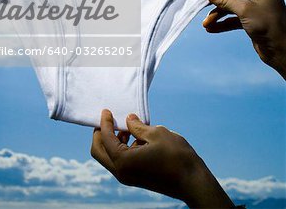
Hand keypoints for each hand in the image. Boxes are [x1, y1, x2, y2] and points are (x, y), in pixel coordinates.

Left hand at [91, 109, 234, 207]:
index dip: (105, 122)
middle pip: (99, 151)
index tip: (107, 110)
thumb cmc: (176, 156)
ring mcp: (128, 177)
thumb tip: (128, 120)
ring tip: (127, 126)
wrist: (193, 182)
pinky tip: (137, 137)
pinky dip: (123, 148)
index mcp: (123, 161)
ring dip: (113, 140)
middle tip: (108, 119)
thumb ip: (138, 126)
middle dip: (100, 134)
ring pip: (110, 157)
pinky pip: (121, 161)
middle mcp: (121, 172)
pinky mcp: (136, 178)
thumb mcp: (156, 134)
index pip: (105, 138)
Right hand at [203, 0, 285, 78]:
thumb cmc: (269, 26)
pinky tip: (212, 28)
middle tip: (201, 4)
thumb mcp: (244, 10)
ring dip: (218, 15)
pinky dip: (223, 23)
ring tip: (206, 23)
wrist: (282, 51)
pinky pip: (233, 18)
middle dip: (216, 1)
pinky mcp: (251, 19)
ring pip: (230, 6)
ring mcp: (255, 6)